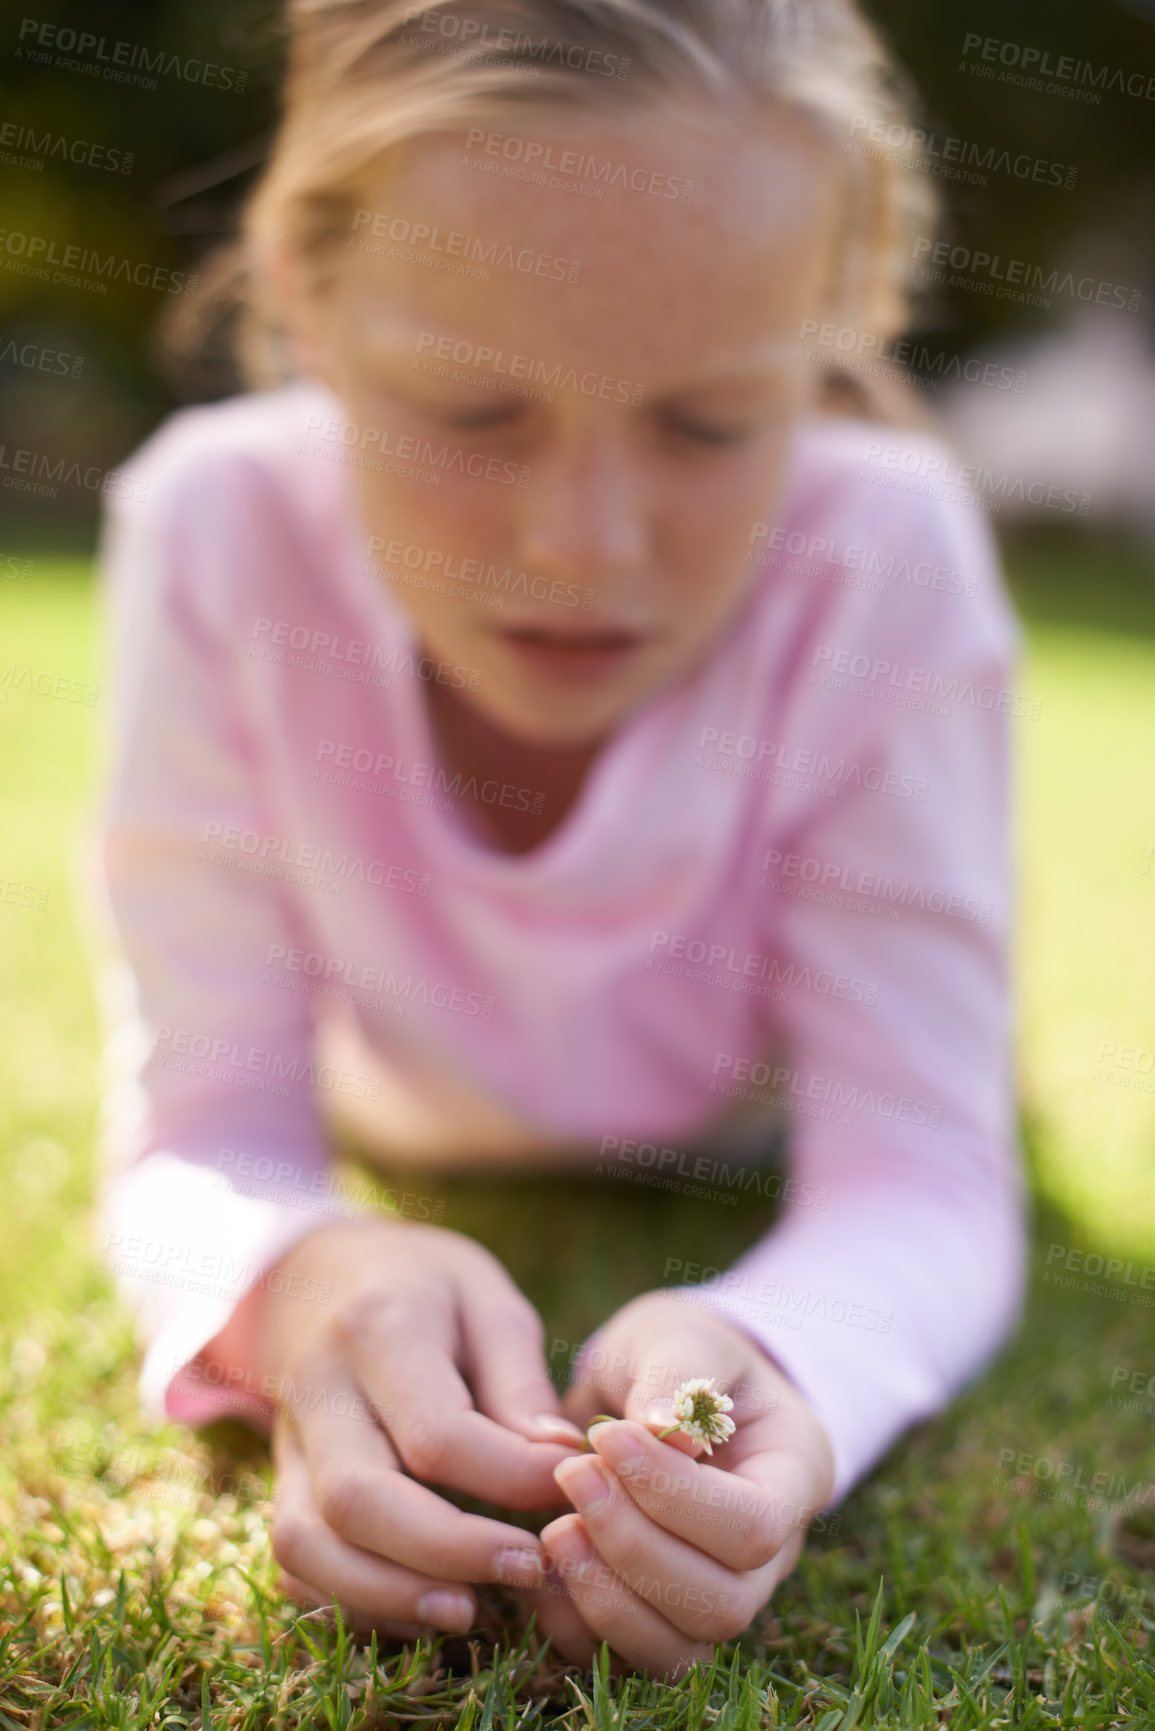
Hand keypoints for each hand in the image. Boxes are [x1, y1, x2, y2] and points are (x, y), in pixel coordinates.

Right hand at [203, 1218, 585, 1638]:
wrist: (321, 1271)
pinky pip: (293, 1560)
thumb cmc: (426, 1284)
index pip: (437, 1432)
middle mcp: (319, 1386)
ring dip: (387, 1593)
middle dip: (446, 1551)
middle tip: (528, 1568)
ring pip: (307, 1542)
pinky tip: (419, 1606)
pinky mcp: (280, 1478)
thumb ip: (518, 1381)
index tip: (571, 1485)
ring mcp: (288, 1438)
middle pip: (358, 1498)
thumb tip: (560, 1461)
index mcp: (380, 1326)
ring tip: (469, 1611)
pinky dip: (348, 1600)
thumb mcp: (485, 1297)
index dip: (511, 1478)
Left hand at [522, 1290, 835, 1677]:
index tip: (608, 1438)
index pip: (756, 1527)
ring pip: (678, 1648)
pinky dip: (574, 1622)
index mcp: (794, 1474)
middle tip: (571, 1475)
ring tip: (554, 1526)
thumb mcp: (683, 1334)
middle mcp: (770, 1554)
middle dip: (634, 1548)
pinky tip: (542, 1559)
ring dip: (604, 1596)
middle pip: (721, 1603)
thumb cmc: (679, 1351)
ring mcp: (717, 1591)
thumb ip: (677, 1374)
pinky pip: (625, 1657)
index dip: (676, 1498)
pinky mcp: (659, 1615)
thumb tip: (661, 1430)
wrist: (657, 1379)